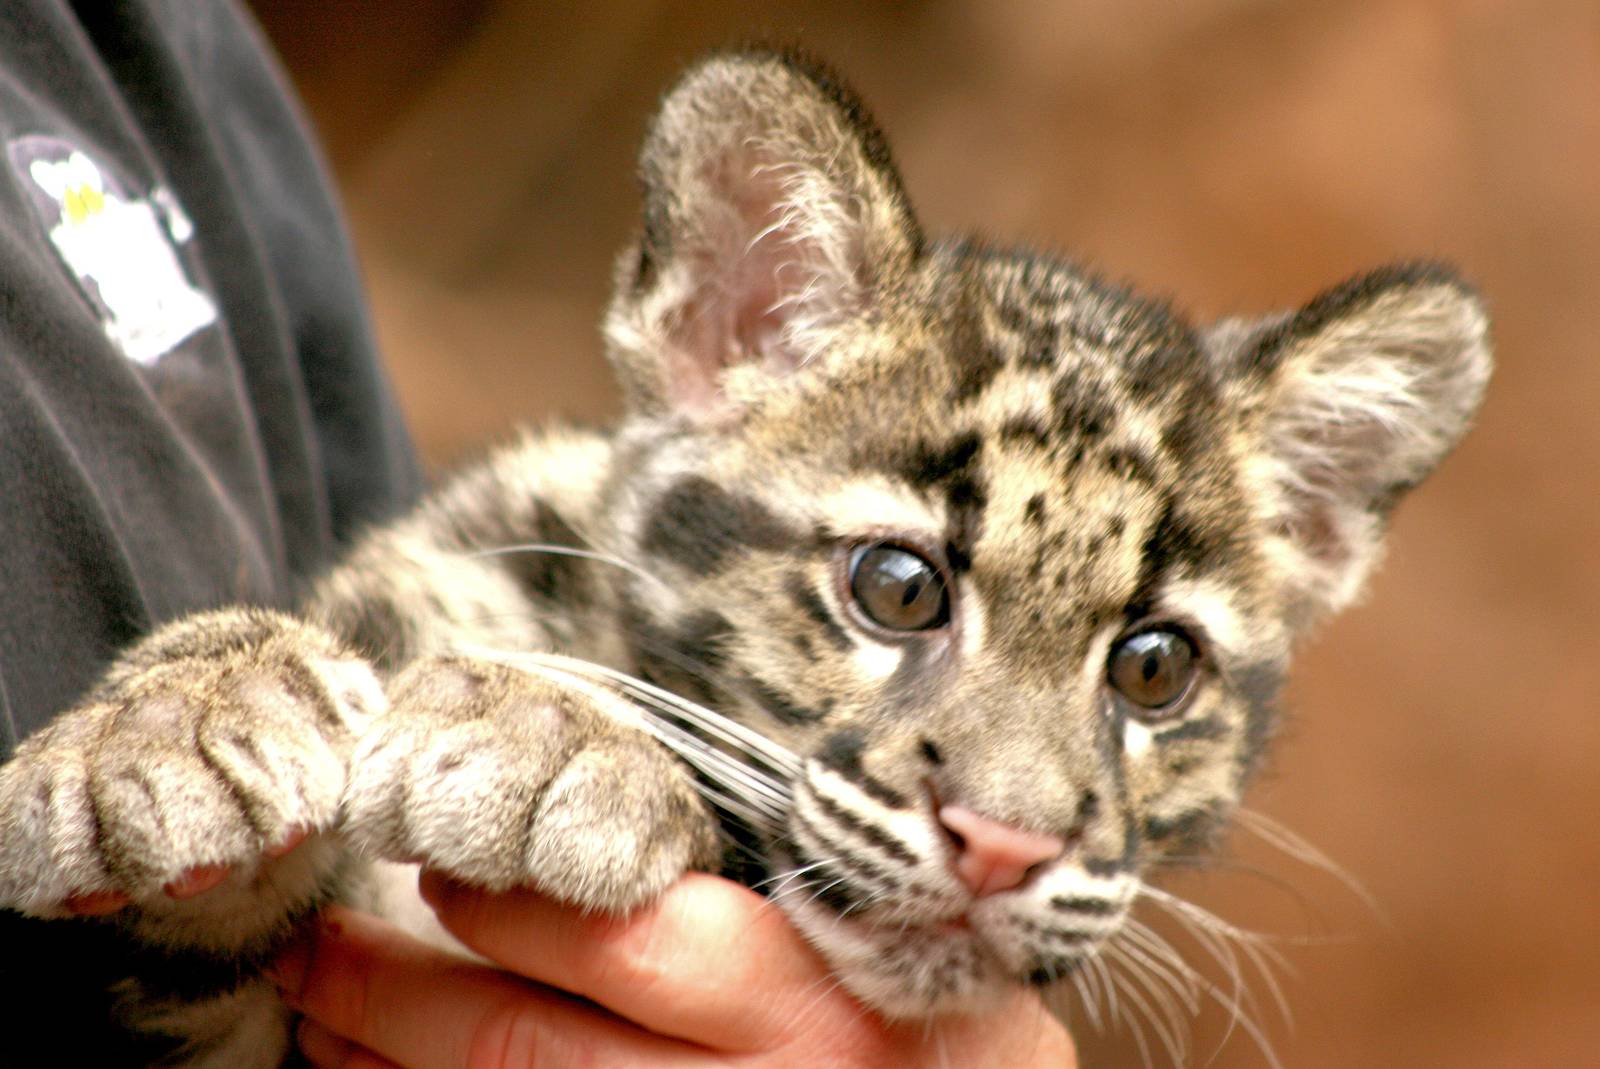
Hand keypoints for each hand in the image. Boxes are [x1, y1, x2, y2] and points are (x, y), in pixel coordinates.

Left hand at [270, 871, 1077, 1067]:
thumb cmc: (957, 1039)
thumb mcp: (905, 950)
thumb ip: (781, 902)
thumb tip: (608, 856)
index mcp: (807, 1003)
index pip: (620, 938)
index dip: (508, 900)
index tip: (440, 867)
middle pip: (525, 1044)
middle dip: (395, 995)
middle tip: (314, 946)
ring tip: (325, 1025)